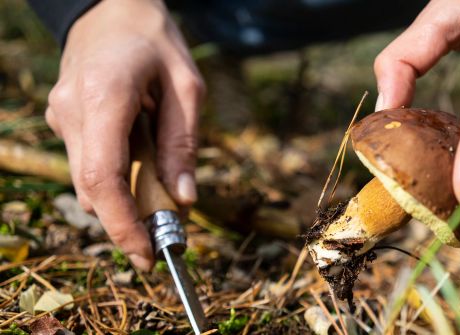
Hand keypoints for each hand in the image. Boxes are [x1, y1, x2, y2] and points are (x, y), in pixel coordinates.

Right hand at [45, 0, 204, 269]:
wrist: (109, 7)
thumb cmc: (154, 41)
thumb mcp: (187, 86)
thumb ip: (183, 143)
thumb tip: (184, 199)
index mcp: (105, 96)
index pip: (103, 178)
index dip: (123, 224)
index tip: (147, 253)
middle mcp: (72, 110)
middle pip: (92, 189)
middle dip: (128, 220)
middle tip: (166, 233)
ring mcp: (61, 116)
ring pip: (86, 182)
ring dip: (122, 199)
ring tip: (159, 189)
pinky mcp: (62, 120)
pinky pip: (86, 164)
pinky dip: (113, 179)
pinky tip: (139, 162)